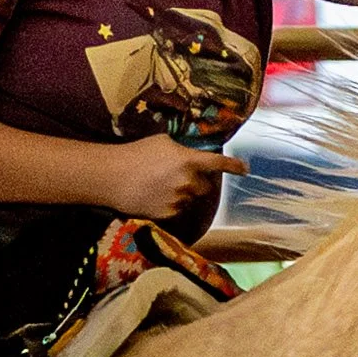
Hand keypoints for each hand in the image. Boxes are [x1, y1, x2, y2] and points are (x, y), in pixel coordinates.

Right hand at [110, 139, 247, 224]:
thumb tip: (190, 151)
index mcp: (189, 160)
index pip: (218, 163)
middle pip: (206, 186)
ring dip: (184, 194)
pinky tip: (155, 197)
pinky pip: (178, 210)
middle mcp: (188, 182)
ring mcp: (179, 200)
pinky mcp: (168, 214)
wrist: (112, 177)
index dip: (234, 166)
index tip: (245, 169)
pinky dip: (172, 205)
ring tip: (161, 186)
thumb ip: (182, 148)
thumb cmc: (135, 153)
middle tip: (179, 176)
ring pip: (191, 200)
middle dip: (198, 182)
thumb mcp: (162, 141)